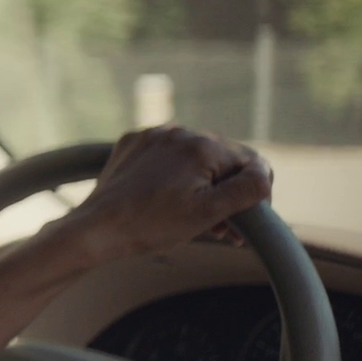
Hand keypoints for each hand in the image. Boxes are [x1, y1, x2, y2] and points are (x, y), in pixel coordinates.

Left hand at [62, 126, 272, 265]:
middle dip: (226, 192)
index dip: (253, 195)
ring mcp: (153, 136)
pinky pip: (166, 156)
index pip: (249, 164)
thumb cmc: (152, 225)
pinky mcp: (133, 144)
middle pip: (221, 161)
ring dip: (202, 185)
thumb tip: (264, 171)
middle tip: (220, 229)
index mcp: (203, 145)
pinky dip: (174, 176)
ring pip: (194, 158)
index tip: (242, 223)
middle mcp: (179, 131)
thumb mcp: (210, 212)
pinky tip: (168, 201)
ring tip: (196, 218)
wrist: (97, 229)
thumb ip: (247, 189)